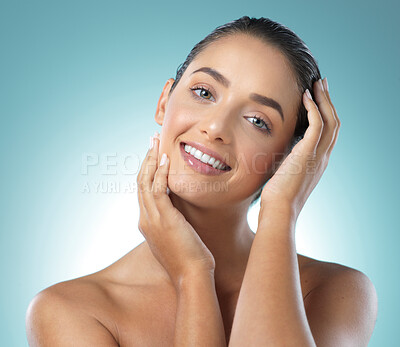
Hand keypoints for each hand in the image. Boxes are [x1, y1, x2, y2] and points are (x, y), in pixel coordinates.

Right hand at [136, 132, 214, 287]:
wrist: (192, 276)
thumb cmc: (189, 260)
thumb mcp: (175, 238)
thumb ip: (172, 224)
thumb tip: (178, 215)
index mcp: (147, 224)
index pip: (143, 191)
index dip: (147, 171)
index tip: (154, 156)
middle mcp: (145, 219)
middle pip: (140, 182)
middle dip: (146, 159)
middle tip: (152, 141)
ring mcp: (152, 219)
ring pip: (145, 182)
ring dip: (150, 160)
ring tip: (156, 141)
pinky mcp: (163, 218)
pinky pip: (157, 189)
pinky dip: (160, 172)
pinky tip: (165, 159)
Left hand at [259, 78, 340, 219]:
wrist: (279, 211)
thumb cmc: (277, 198)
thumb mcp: (285, 176)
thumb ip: (287, 162)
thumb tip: (277, 153)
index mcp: (318, 162)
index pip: (328, 133)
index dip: (325, 114)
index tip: (317, 99)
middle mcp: (323, 158)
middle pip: (334, 123)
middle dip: (328, 102)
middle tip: (322, 85)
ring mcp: (318, 156)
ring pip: (330, 120)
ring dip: (324, 100)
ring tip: (316, 84)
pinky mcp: (308, 153)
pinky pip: (317, 124)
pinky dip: (314, 108)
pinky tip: (305, 97)